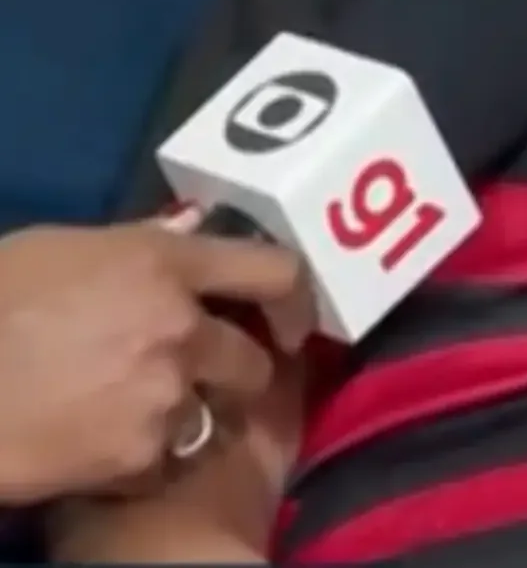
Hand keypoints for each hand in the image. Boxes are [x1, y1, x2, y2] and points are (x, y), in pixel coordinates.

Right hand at [0, 217, 311, 503]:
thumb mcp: (67, 248)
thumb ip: (140, 242)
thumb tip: (188, 232)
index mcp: (166, 262)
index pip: (271, 269)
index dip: (295, 295)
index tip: (292, 317)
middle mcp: (182, 326)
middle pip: (253, 359)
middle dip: (235, 371)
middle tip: (201, 376)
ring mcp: (165, 394)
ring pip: (212, 416)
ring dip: (189, 417)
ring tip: (140, 411)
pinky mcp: (140, 456)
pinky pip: (165, 460)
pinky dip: (144, 459)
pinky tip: (103, 442)